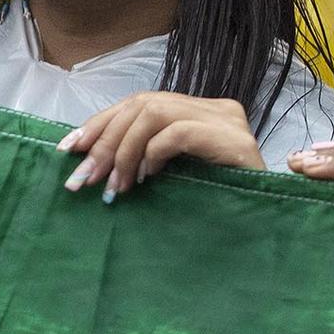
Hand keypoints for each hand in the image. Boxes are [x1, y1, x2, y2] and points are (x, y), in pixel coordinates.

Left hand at [57, 92, 264, 201]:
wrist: (264, 231)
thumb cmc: (216, 209)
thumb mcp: (174, 177)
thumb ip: (147, 158)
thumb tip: (90, 158)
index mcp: (201, 112)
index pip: (140, 102)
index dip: (100, 123)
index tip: (69, 149)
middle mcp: (217, 108)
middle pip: (143, 103)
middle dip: (105, 141)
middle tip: (83, 179)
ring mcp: (228, 121)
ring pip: (155, 112)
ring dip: (124, 150)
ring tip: (114, 186)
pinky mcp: (235, 140)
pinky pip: (178, 132)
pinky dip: (153, 154)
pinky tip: (147, 179)